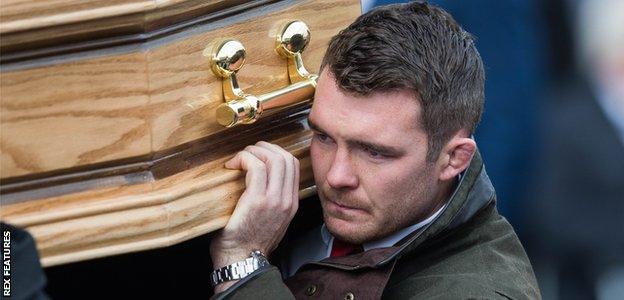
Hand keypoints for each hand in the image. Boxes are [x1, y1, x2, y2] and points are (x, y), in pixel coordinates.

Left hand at [210, 141, 299, 290]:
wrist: (241, 261)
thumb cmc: (247, 242)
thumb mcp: (270, 221)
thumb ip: (271, 201)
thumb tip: (258, 179)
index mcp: (291, 203)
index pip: (292, 165)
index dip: (275, 152)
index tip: (257, 155)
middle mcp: (286, 200)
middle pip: (285, 157)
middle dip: (264, 147)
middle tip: (247, 153)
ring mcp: (274, 200)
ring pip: (273, 158)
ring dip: (253, 151)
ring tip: (239, 159)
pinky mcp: (257, 201)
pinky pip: (255, 167)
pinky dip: (243, 159)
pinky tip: (232, 166)